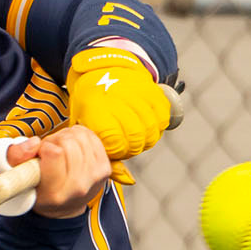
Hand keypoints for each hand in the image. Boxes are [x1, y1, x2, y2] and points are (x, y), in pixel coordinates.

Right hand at [6, 125, 111, 218]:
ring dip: (67, 137)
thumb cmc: (41, 189)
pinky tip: (73, 147)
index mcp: (55, 193)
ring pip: (80, 136)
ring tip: (61, 150)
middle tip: (50, 152)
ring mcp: (95, 177)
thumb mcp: (20, 177)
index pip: (54, 152)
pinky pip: (91, 136)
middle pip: (68, 142)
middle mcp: (78, 187)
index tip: (41, 155)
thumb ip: (16, 156)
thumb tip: (34, 142)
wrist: (65, 205)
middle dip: (55, 140)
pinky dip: (80, 136)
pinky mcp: (105, 168)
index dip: (44, 147)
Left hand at [64, 47, 166, 184]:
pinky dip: (157, 125)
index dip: (116, 150)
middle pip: (137, 140)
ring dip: (145, 137)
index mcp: (95, 110)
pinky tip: (145, 121)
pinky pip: (163, 117)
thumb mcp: (87, 130)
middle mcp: (117, 99)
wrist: (101, 68)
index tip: (111, 145)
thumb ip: (105, 157)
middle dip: (132, 147)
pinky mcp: (152, 89)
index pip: (115, 144)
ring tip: (133, 131)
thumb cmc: (91, 106)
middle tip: (124, 140)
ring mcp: (136, 92)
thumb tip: (130, 181)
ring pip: (152, 131)